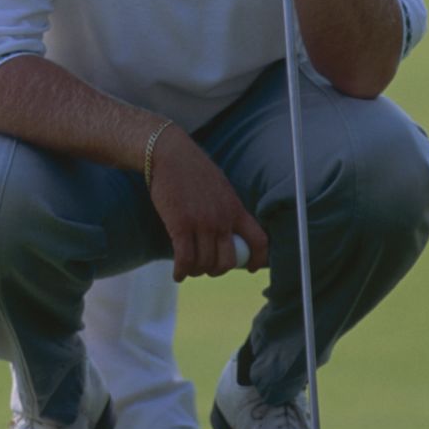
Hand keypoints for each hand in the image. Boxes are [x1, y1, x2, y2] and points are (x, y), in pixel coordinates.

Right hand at [147, 128, 267, 281]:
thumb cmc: (193, 170)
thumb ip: (227, 210)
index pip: (259, 240)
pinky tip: (178, 274)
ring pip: (205, 264)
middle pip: (228, 261)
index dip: (258, 259)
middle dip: (218, 270)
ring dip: (196, 271)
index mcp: (235, 208)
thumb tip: (230, 232)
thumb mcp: (220, 188)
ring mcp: (202, 223)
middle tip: (208, 268)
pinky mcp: (181, 225)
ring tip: (189, 268)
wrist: (170, 154)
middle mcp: (222, 219)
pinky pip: (185, 260)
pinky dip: (181, 272)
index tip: (251, 268)